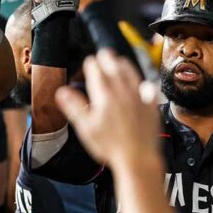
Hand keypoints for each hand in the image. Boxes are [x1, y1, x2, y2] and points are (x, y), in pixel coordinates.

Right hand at [55, 49, 160, 168]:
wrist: (137, 158)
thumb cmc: (110, 146)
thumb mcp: (85, 128)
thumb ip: (73, 107)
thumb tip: (62, 91)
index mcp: (105, 96)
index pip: (96, 72)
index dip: (92, 64)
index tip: (89, 61)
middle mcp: (123, 93)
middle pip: (115, 68)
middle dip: (107, 59)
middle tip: (103, 54)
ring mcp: (139, 98)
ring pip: (132, 75)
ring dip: (125, 66)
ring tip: (120, 61)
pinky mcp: (151, 107)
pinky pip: (148, 90)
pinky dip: (144, 84)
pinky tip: (143, 85)